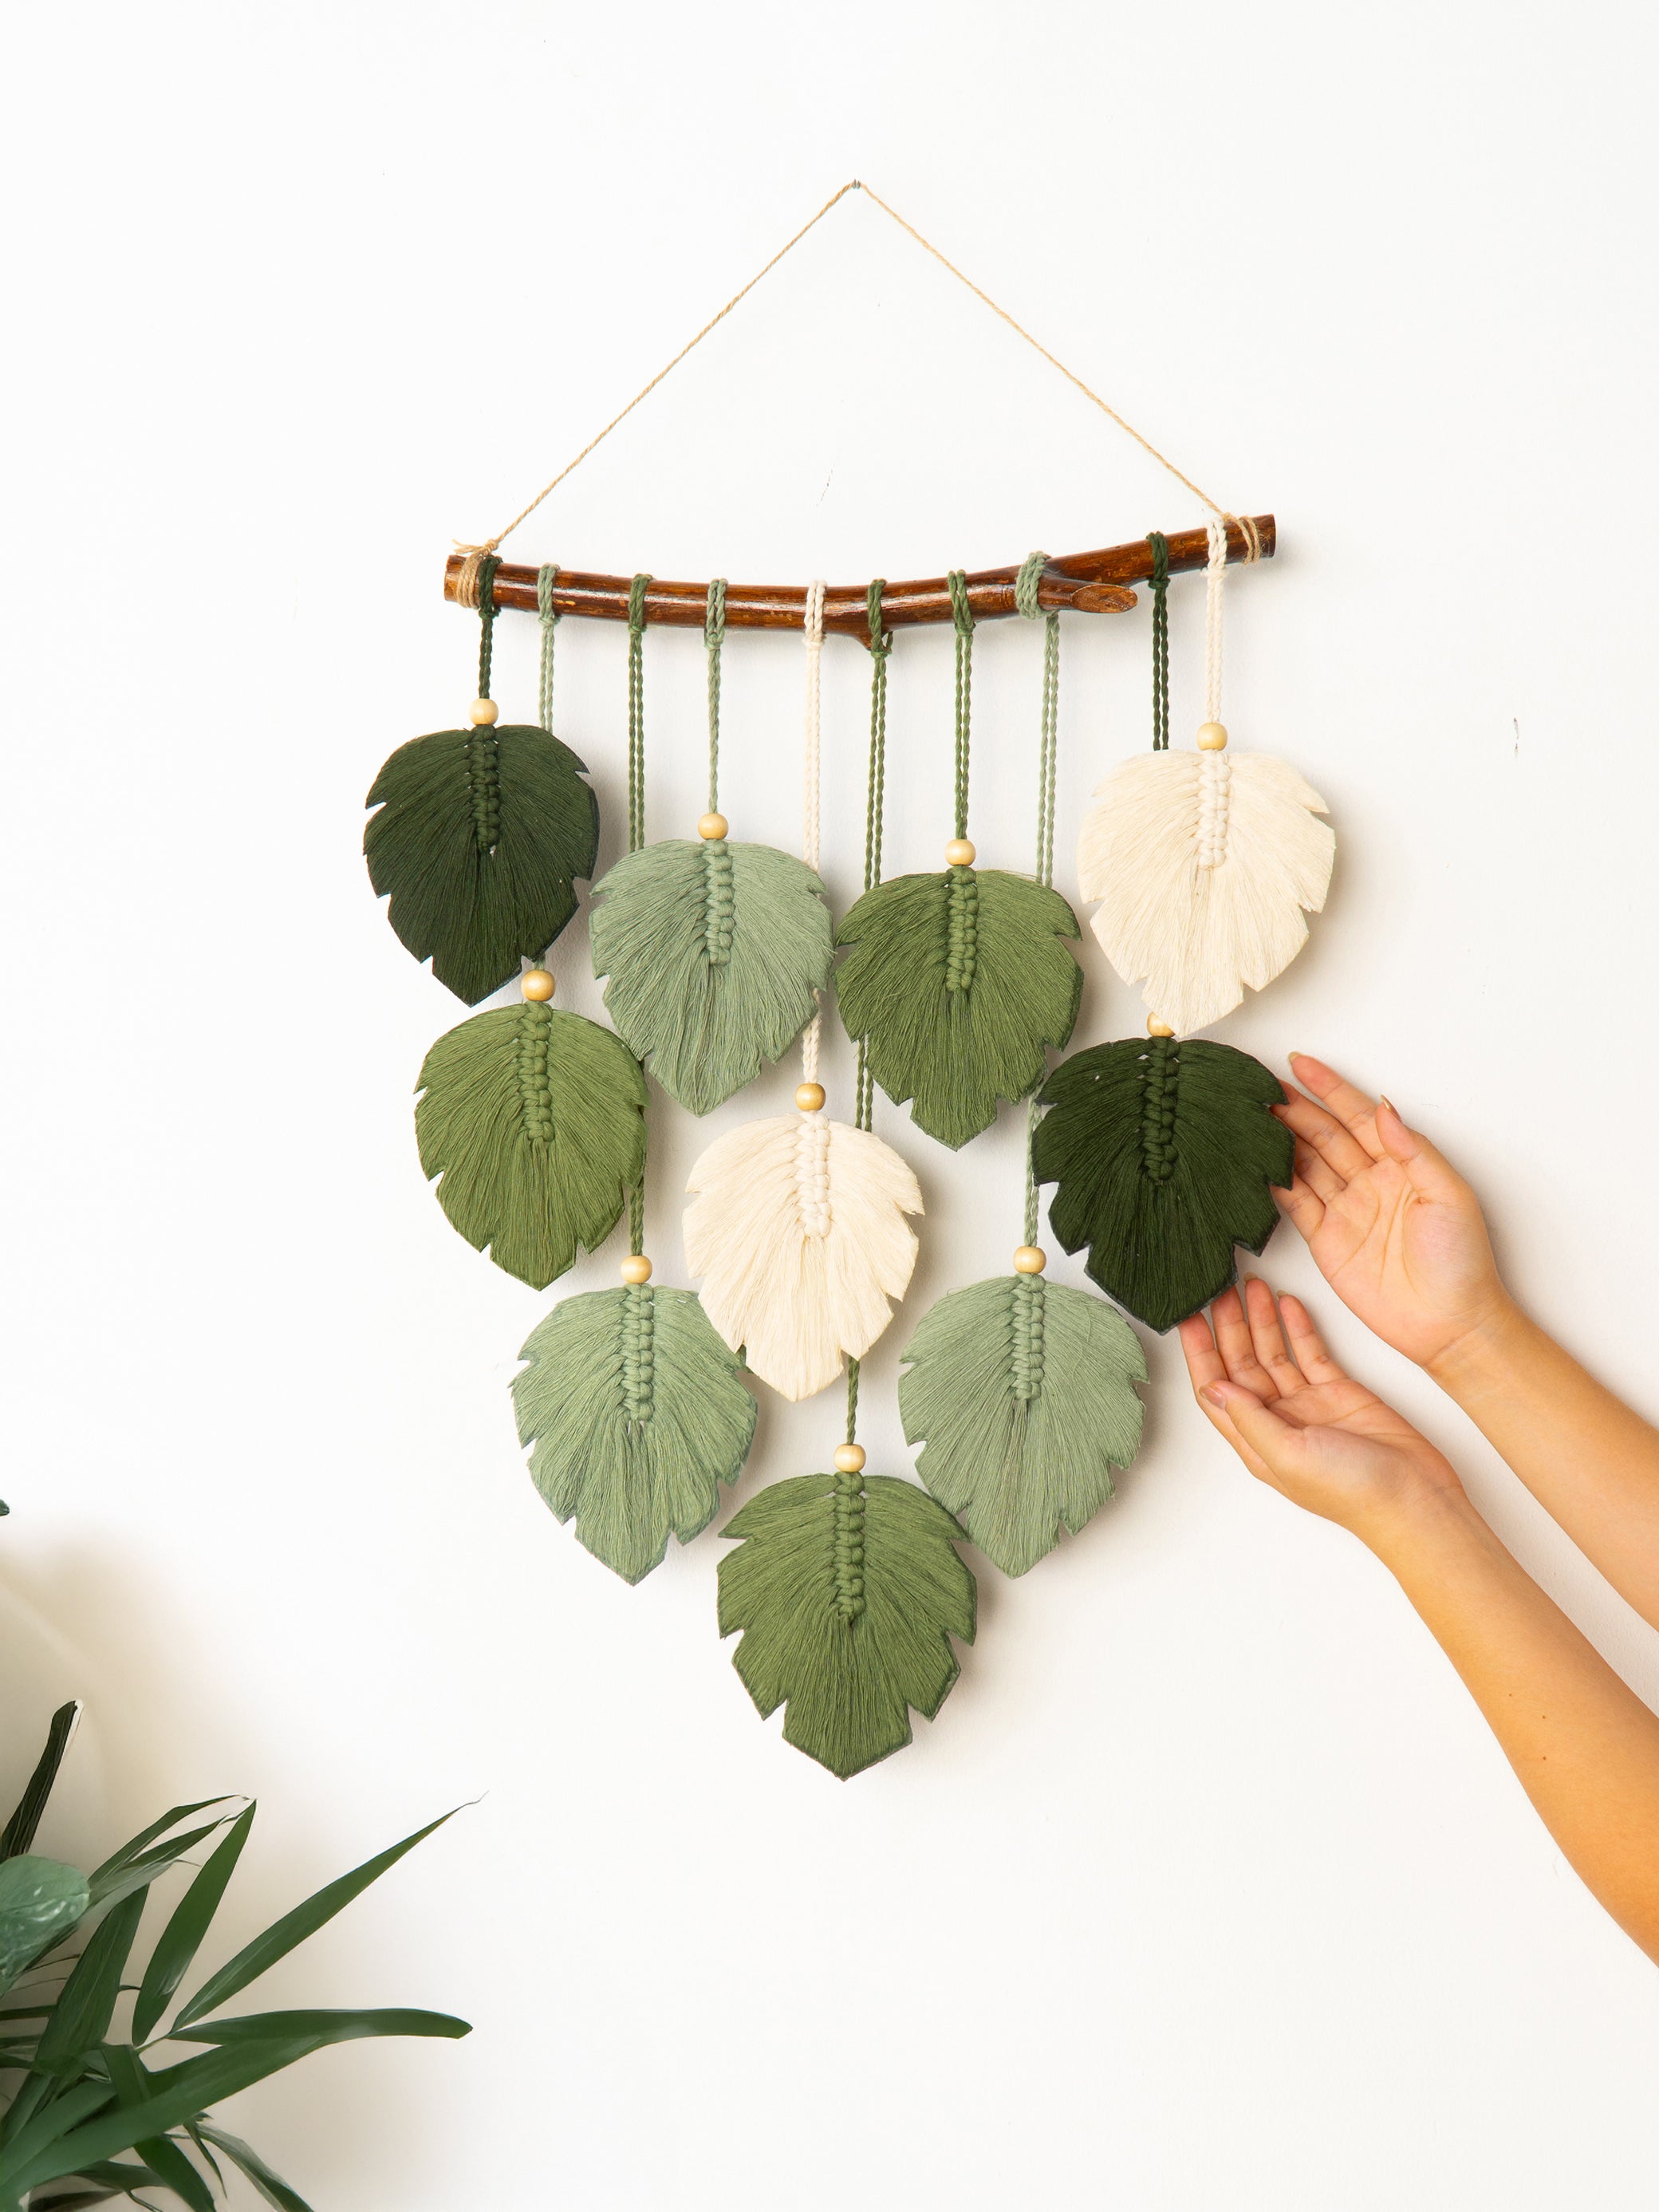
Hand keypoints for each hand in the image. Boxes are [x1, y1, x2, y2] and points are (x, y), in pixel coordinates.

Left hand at [1178, 1280, 1464, 1541]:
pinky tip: (1286, 1302)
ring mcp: (1307, 1404)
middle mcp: (1277, 1420)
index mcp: (1256, 1442)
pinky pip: (1310, 1353)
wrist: (1413, 1498)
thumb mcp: (1289, 1456)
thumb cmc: (1351, 1492)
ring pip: (1273, 1353)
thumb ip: (1250, 1420)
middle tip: (1218, 1287)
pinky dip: (1298, 1327)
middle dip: (1228, 1326)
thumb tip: (1213, 1388)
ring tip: (1249, 1283)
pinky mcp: (1338, 1392)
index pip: (1215, 1391)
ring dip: (1261, 1320)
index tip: (1186, 1317)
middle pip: (1241, 1365)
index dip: (1199, 1354)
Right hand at [1272, 1054, 1510, 1373]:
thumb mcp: (1449, 1196)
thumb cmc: (1462, 1263)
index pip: (1358, 1115)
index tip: (1299, 1063)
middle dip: (1294, 1108)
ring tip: (1251, 1114)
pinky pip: (1295, 1203)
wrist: (1449, 1324)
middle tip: (1260, 1086)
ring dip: (1279, 1138)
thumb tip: (1383, 1107)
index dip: (1329, 1088)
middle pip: (1324, 1134)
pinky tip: (1256, 1161)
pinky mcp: (1327, 1241)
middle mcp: (1371, 1181)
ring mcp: (1347, 1210)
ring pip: (1305, 1163)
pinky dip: (1274, 1181)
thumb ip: (1413, 1150)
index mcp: (1403, 1164)